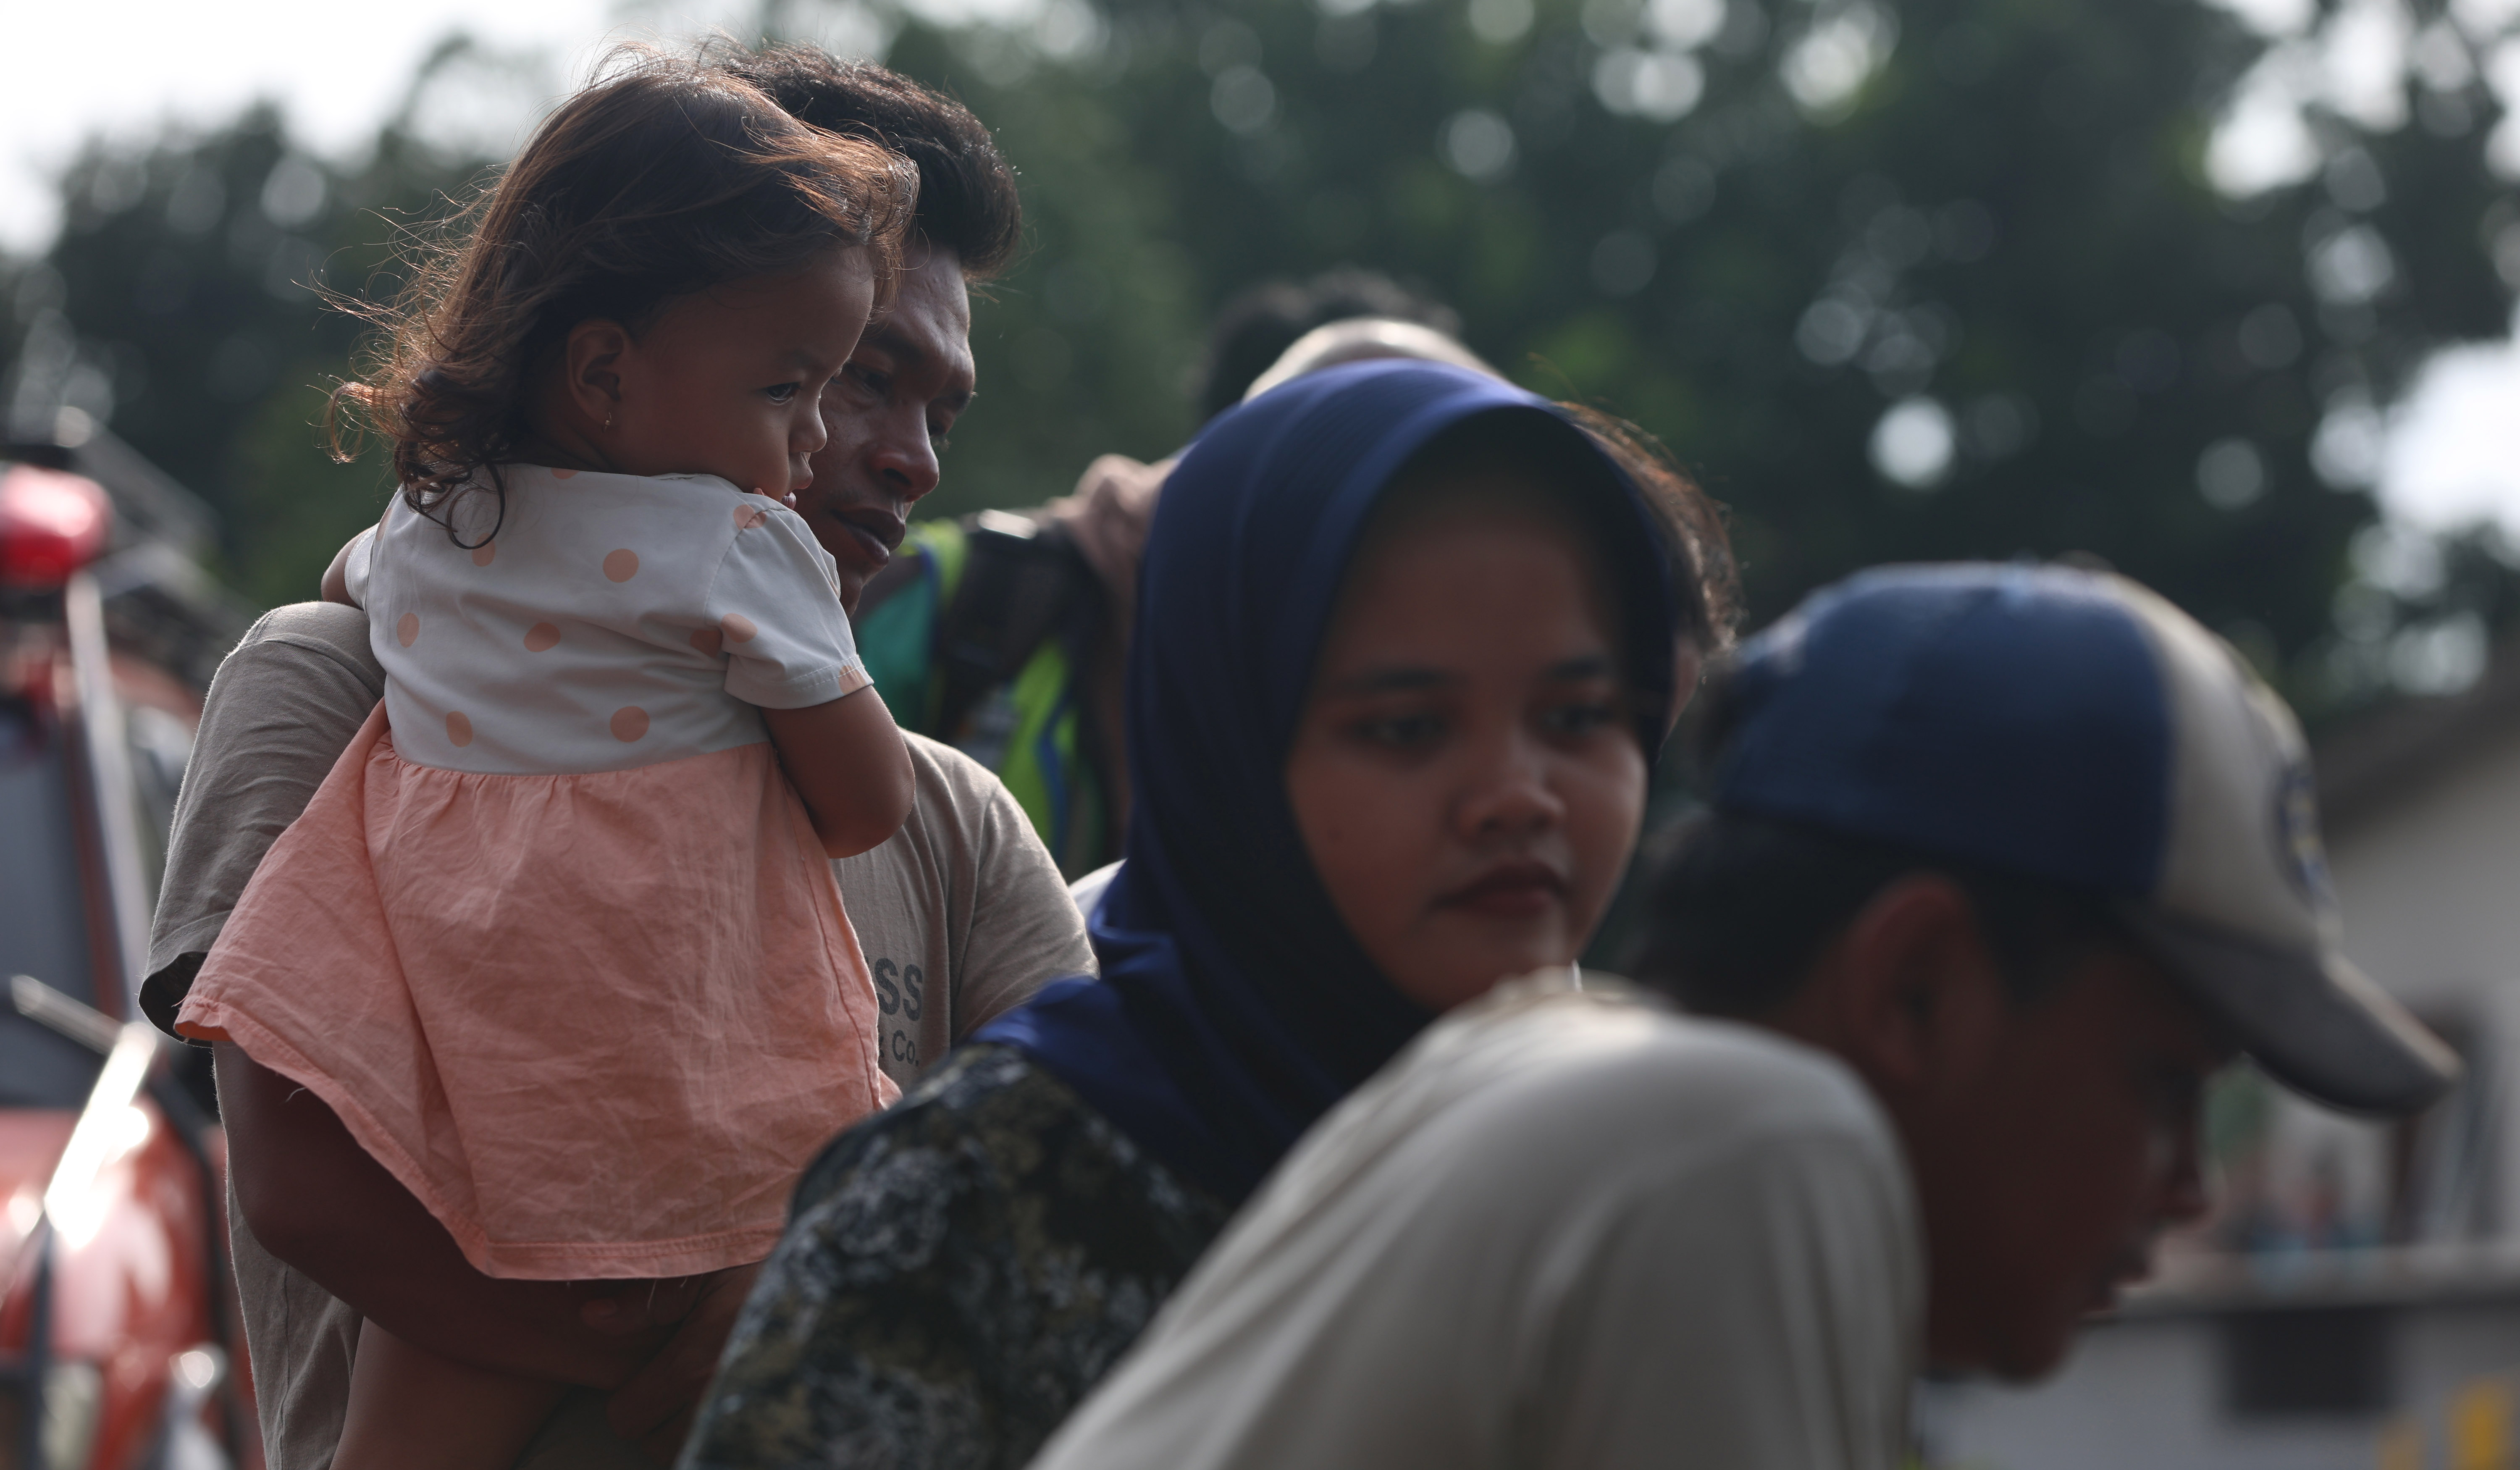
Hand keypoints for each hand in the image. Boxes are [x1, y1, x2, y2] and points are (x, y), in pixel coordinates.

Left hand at [586, 1263, 763, 1462]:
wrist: (835, 1281)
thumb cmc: (764, 1270)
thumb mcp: (701, 1271)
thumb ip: (644, 1300)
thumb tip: (589, 1317)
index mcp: (693, 1366)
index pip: (626, 1417)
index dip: (630, 1396)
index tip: (650, 1373)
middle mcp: (719, 1404)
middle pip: (654, 1444)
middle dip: (658, 1416)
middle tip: (680, 1383)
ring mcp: (752, 1423)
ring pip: (689, 1452)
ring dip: (690, 1431)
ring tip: (706, 1397)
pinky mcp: (782, 1434)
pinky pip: (730, 1455)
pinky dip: (723, 1440)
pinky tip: (732, 1413)